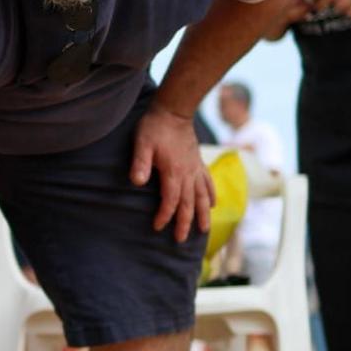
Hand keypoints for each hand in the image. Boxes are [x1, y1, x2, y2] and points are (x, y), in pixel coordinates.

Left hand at [130, 101, 214, 240]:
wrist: (174, 110)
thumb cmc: (154, 127)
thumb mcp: (142, 143)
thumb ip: (140, 163)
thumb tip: (137, 182)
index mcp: (174, 172)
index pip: (170, 200)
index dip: (165, 215)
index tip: (157, 227)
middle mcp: (188, 173)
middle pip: (188, 203)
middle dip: (185, 223)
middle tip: (180, 240)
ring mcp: (195, 168)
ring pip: (203, 196)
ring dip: (203, 214)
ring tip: (204, 230)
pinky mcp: (198, 162)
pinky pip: (208, 182)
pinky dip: (211, 195)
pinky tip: (214, 204)